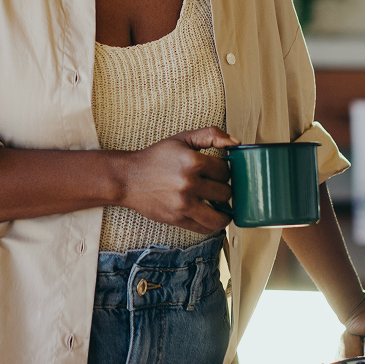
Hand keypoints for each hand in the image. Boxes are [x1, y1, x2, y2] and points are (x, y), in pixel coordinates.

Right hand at [119, 127, 239, 234]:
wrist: (128, 178)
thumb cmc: (156, 158)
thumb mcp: (182, 139)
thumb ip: (210, 135)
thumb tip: (235, 142)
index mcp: (192, 161)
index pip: (225, 171)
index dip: (224, 171)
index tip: (218, 172)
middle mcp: (189, 184)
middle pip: (225, 192)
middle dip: (223, 189)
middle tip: (216, 186)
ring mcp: (183, 204)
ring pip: (220, 216)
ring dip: (224, 212)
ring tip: (221, 206)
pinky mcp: (177, 219)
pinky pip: (205, 228)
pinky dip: (212, 224)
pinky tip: (210, 215)